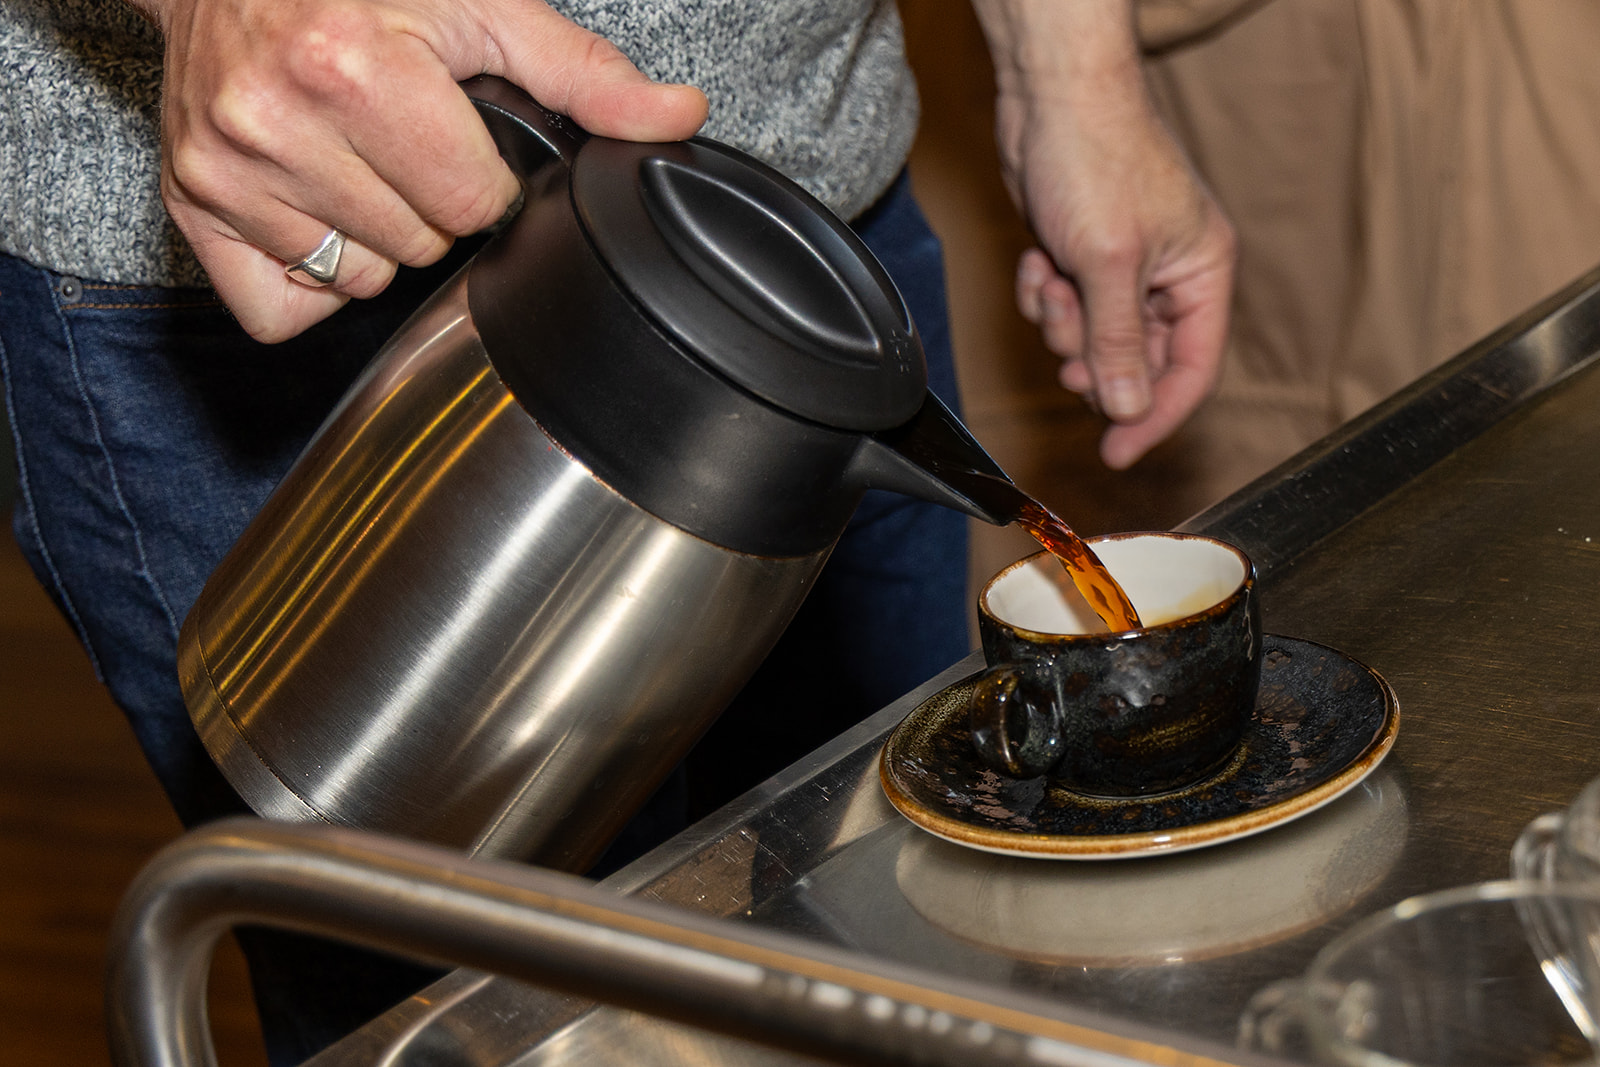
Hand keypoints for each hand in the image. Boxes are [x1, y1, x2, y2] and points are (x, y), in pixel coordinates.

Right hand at [130, 0, 707, 341]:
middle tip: (399, 141)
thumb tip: (679, 117)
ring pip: (360, 281)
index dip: (480, 179)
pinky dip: (311, 275)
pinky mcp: (191, 206)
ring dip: (375, 238)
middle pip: (420, 247)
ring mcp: (227, 171)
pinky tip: (313, 208)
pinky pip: (284, 308)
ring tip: (352, 161)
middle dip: (428, 205)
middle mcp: (278, 123)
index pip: (471, 205)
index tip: (454, 138)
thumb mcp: (478, 6)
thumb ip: (583, 73)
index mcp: (356, 71)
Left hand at [974, 0, 1235, 468]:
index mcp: (1202, 276)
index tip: (1116, 452)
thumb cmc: (1096, 158)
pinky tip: (1038, 262)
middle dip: (1095, 360)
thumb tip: (1130, 408)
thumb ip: (1119, 342)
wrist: (1049, 100)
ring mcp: (1124, 270)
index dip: (1155, 417)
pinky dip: (1044, 296)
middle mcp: (1170, 278)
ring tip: (1055, 282)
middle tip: (1070, 353)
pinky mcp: (1083, 259)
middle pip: (1137, 363)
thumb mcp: (1108, 263)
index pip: (1192, 371)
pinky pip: (1063, 309)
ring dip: (1063, 325)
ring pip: (1091, 341)